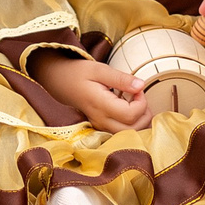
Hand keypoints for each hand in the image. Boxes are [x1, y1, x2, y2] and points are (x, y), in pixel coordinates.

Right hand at [34, 54, 149, 132]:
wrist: (60, 81)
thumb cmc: (79, 73)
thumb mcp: (99, 69)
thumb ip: (121, 78)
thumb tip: (141, 85)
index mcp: (100, 105)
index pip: (131, 115)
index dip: (142, 102)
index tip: (138, 88)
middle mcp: (101, 121)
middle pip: (133, 130)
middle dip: (144, 114)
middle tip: (138, 95)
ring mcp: (100, 126)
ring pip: (129, 134)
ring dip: (139, 119)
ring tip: (134, 101)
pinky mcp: (101, 127)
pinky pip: (122, 131)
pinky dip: (131, 122)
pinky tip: (126, 106)